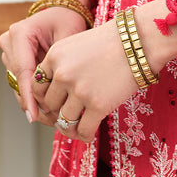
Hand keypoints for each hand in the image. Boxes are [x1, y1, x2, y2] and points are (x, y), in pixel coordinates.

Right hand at [0, 0, 88, 121]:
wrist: (64, 10)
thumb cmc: (69, 20)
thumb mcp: (68, 37)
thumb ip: (59, 64)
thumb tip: (53, 97)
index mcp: (20, 32)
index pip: (23, 70)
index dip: (29, 96)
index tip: (34, 117)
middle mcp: (9, 42)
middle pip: (18, 81)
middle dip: (34, 103)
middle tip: (51, 121)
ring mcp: (9, 52)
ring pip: (18, 85)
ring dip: (33, 103)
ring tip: (53, 119)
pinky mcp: (13, 60)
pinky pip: (22, 83)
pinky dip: (34, 97)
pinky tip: (48, 111)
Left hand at [29, 20, 138, 141]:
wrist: (139, 40)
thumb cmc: (111, 42)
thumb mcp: (77, 46)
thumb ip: (61, 67)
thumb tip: (53, 97)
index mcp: (55, 56)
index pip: (37, 87)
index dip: (45, 98)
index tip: (55, 103)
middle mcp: (63, 73)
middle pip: (50, 105)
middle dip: (58, 112)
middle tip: (69, 115)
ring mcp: (80, 90)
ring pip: (64, 121)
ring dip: (70, 128)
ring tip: (78, 127)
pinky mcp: (98, 105)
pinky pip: (83, 130)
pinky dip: (84, 136)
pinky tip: (89, 133)